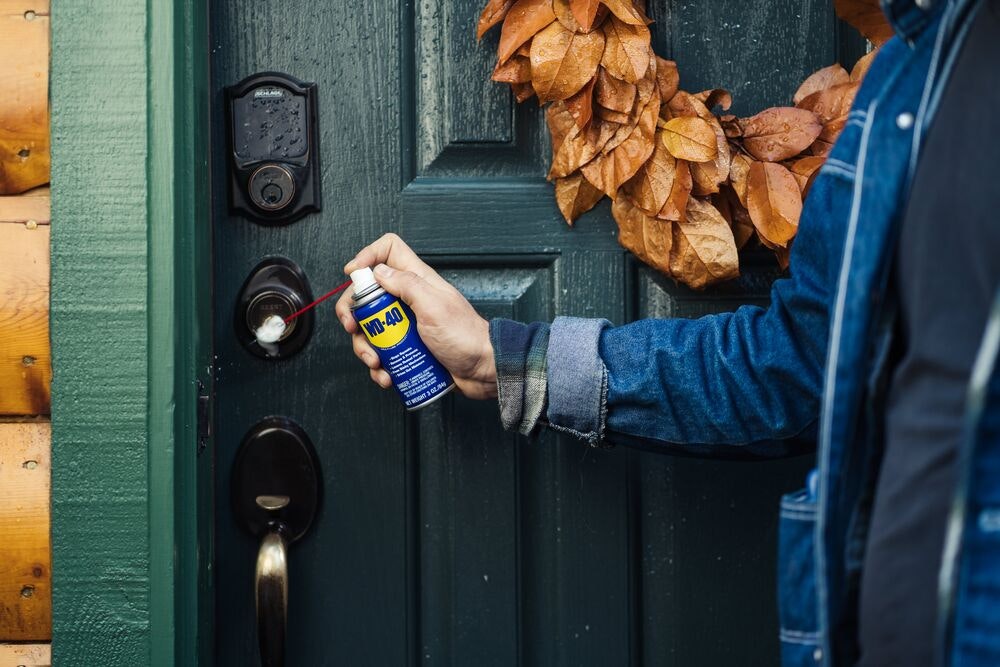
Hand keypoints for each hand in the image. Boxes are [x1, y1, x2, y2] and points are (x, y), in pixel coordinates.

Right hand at [335, 234, 497, 399]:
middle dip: (355, 312)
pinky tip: (386, 375)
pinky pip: (383, 353)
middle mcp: (409, 299)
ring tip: (376, 362)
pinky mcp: (408, 348)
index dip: (367, 257)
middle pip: (369, 294)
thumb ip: (406, 284)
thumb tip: (378, 271)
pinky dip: (379, 366)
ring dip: (365, 347)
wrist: (483, 371)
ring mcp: (407, 324)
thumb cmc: (466, 337)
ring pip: (371, 328)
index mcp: (417, 281)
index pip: (389, 251)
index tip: (353, 276)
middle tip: (353, 328)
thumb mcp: (434, 306)